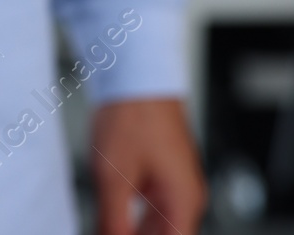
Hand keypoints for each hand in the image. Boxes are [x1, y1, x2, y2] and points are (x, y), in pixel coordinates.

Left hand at [90, 98, 205, 234]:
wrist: (135, 76)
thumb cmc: (133, 116)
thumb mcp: (114, 176)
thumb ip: (112, 220)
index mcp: (184, 200)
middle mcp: (186, 195)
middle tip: (109, 231)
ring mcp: (174, 182)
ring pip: (156, 225)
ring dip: (133, 230)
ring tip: (108, 228)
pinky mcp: (161, 171)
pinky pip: (150, 207)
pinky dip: (132, 217)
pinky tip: (111, 217)